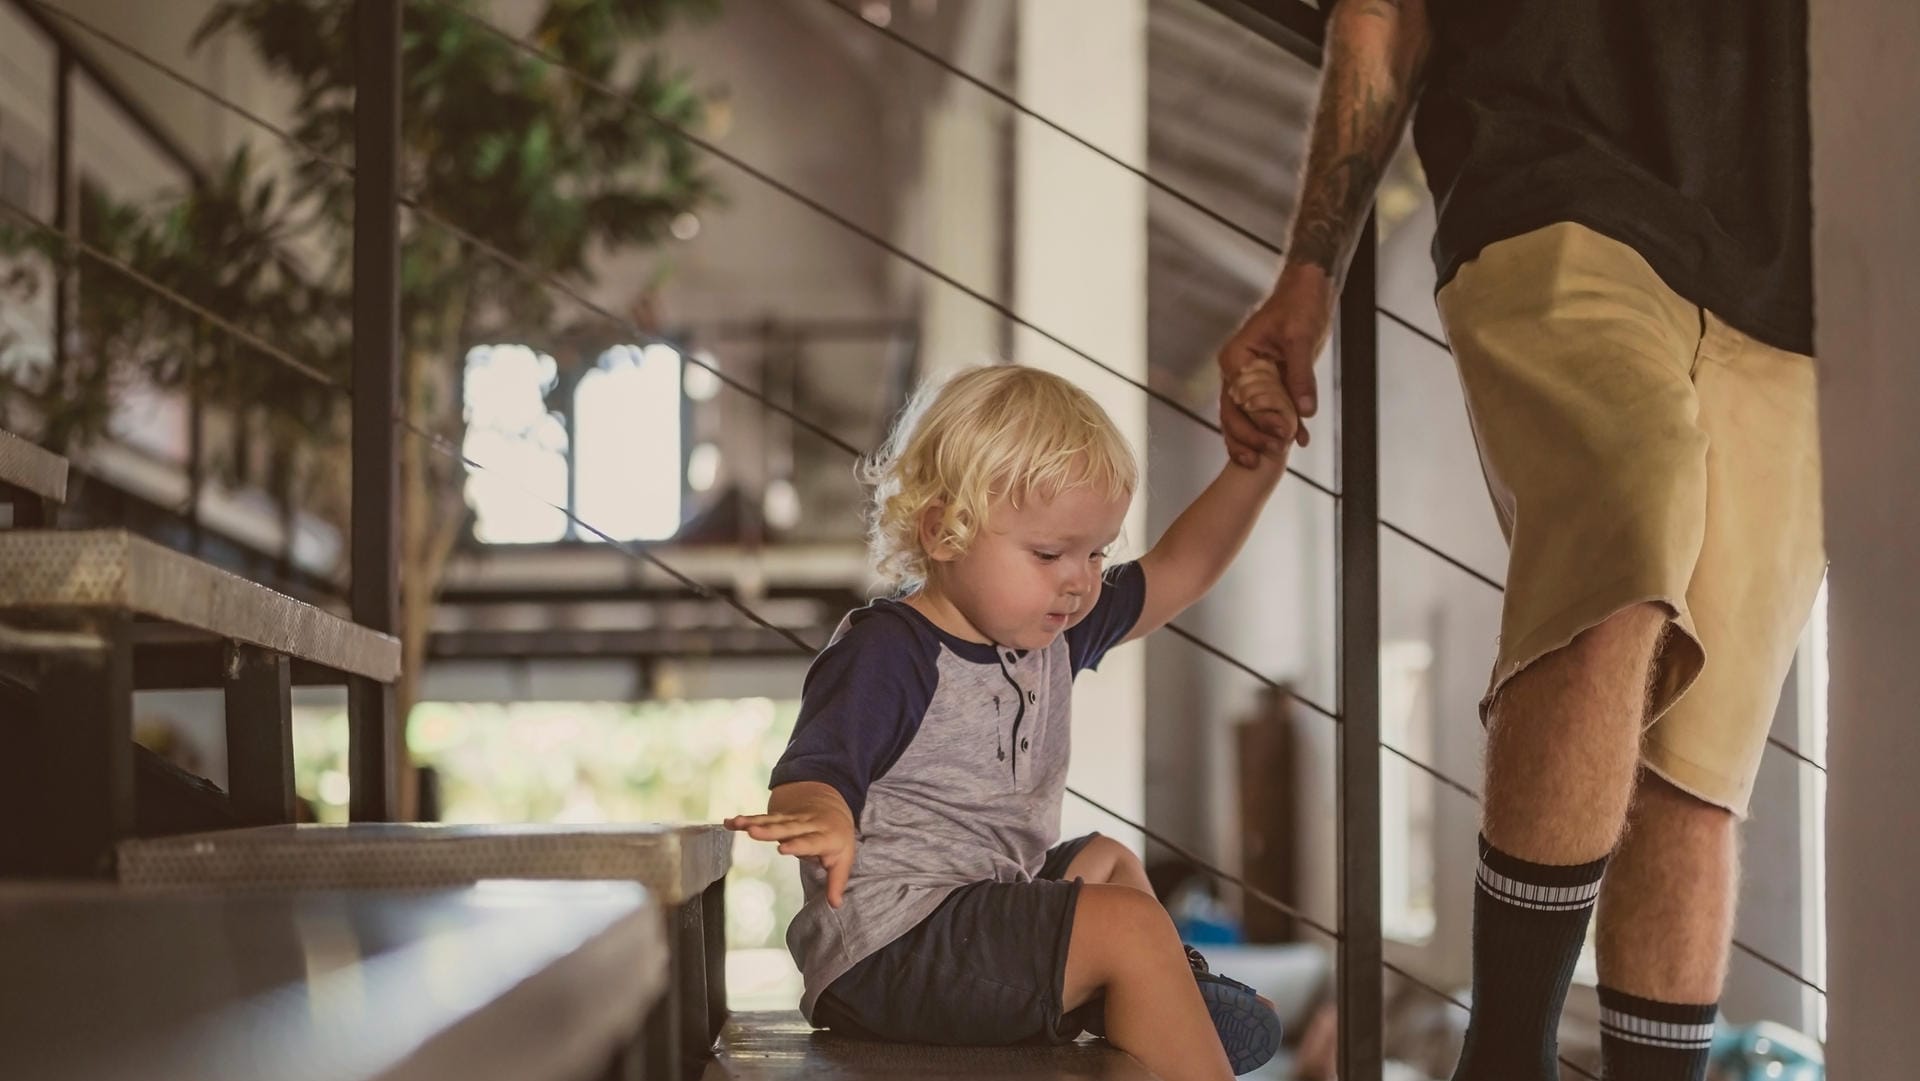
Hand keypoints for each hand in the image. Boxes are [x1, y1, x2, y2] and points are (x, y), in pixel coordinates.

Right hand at [725, 809, 856, 907]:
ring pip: (772, 821)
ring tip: (737, 824)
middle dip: (770, 831)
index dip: (798, 845)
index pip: (810, 842)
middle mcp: (807, 825)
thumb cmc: (837, 839)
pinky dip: (747, 820)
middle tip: (753, 832)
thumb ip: (837, 882)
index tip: (782, 848)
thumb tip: (835, 905)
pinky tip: (731, 822)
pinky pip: (763, 818)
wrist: (833, 806)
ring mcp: (793, 819)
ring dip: (754, 822)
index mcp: (825, 837)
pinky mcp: (781, 816)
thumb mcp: (844, 859)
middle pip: (788, 828)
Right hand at [1217, 263, 1335, 459]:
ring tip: (1274, 458)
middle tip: (1273, 452)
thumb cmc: (1298, 306)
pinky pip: (1267, 410)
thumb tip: (1305, 411)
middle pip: (1234, 414)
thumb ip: (1301, 375)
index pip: (1238, 399)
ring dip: (1258, 439)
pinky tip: (1298, 441)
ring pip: (1245, 418)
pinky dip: (1280, 426)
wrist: (1308, 292)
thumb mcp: (1301, 339)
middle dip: (1251, 438)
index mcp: (1236, 359)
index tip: (1281, 435)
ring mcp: (1250, 379)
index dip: (1257, 422)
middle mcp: (1237, 372)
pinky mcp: (1267, 383)